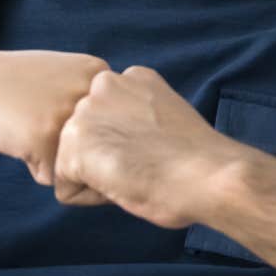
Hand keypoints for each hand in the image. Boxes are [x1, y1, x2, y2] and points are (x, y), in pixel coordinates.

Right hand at [0, 48, 112, 191]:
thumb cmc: (14, 83)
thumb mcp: (64, 73)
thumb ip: (94, 98)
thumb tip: (126, 142)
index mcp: (97, 71)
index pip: (115, 124)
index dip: (86, 130)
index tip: (54, 112)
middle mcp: (89, 93)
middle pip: (101, 147)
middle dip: (75, 149)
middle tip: (39, 121)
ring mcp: (68, 117)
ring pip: (79, 166)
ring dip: (55, 159)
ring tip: (29, 130)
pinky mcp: (44, 141)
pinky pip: (53, 178)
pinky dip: (33, 167)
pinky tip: (17, 140)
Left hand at [51, 66, 251, 226]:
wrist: (208, 174)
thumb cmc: (199, 158)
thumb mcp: (165, 115)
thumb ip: (137, 117)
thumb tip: (122, 141)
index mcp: (129, 77)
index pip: (105, 119)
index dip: (127, 144)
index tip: (153, 150)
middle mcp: (103, 85)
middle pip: (85, 137)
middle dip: (105, 157)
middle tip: (143, 164)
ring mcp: (85, 113)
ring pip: (73, 161)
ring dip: (97, 176)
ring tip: (134, 174)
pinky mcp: (74, 147)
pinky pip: (67, 189)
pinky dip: (92, 198)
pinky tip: (124, 186)